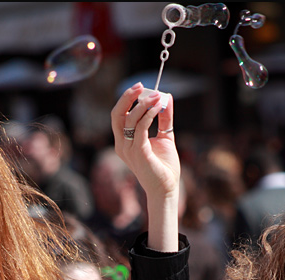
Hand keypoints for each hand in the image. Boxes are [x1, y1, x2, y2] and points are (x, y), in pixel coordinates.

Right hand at [111, 83, 180, 207]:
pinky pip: (140, 129)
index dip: (127, 99)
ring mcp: (128, 150)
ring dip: (143, 105)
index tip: (141, 87)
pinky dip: (149, 115)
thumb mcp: (165, 137)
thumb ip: (164, 118)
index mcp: (124, 141)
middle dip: (127, 97)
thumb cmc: (164, 166)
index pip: (119, 115)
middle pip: (117, 114)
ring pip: (129, 119)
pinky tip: (158, 108)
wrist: (166, 188)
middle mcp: (122, 145)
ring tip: (157, 96)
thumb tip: (167, 98)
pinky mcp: (139, 153)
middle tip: (141, 86)